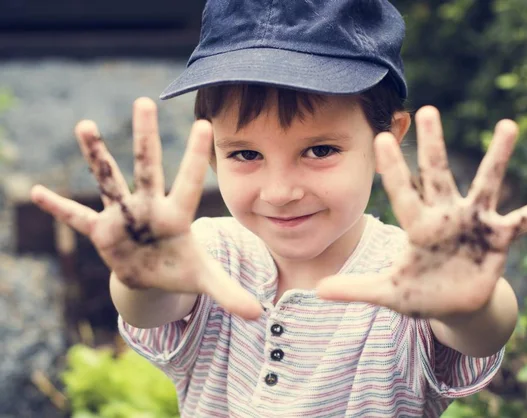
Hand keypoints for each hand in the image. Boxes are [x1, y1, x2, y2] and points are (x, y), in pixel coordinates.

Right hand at [31, 97, 261, 318]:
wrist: (152, 274)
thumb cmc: (180, 268)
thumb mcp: (204, 280)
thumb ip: (229, 293)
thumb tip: (258, 315)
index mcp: (177, 215)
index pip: (188, 182)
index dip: (195, 156)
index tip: (203, 124)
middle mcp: (149, 207)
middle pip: (148, 167)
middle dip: (145, 137)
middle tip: (144, 101)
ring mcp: (123, 216)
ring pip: (108, 180)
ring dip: (97, 155)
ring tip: (85, 124)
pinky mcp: (101, 231)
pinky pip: (77, 218)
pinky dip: (59, 208)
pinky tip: (36, 192)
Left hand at [317, 106, 526, 318]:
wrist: (453, 304)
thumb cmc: (419, 292)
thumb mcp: (388, 293)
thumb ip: (356, 289)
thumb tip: (317, 291)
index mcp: (418, 226)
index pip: (402, 191)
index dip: (392, 167)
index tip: (380, 136)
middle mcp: (445, 216)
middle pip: (438, 174)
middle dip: (433, 145)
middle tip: (427, 110)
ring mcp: (473, 224)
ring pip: (485, 184)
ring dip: (496, 157)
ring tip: (508, 125)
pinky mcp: (498, 239)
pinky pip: (523, 222)